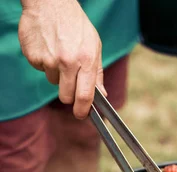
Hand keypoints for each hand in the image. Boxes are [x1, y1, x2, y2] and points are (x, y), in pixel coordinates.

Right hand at [18, 0, 106, 118]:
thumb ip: (97, 73)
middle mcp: (68, 62)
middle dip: (68, 94)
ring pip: (53, 82)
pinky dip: (43, 61)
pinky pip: (40, 69)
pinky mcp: (34, 56)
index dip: (83, 110)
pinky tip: (47, 46)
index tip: (81, 115)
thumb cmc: (75, 25)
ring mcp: (49, 60)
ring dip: (56, 73)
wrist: (50, 2)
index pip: (85, 96)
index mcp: (86, 60)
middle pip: (66, 96)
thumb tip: (102, 96)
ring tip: (58, 52)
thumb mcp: (94, 45)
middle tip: (69, 81)